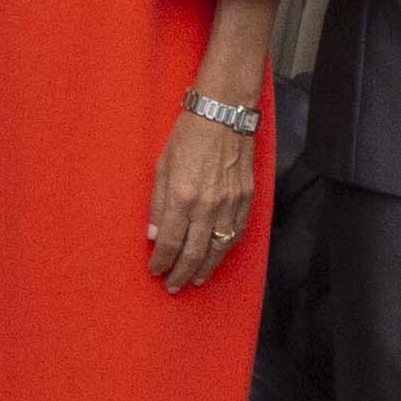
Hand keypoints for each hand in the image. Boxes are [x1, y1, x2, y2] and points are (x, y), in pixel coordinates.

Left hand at [150, 97, 257, 290]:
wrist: (224, 113)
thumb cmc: (189, 134)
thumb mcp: (162, 165)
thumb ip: (158, 203)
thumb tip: (155, 234)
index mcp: (182, 197)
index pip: (170, 242)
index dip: (161, 261)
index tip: (155, 270)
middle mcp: (207, 206)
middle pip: (194, 253)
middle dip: (181, 274)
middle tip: (174, 286)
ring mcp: (230, 204)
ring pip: (218, 249)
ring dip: (205, 268)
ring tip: (196, 280)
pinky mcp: (246, 199)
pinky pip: (236, 234)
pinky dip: (225, 250)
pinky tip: (217, 257)